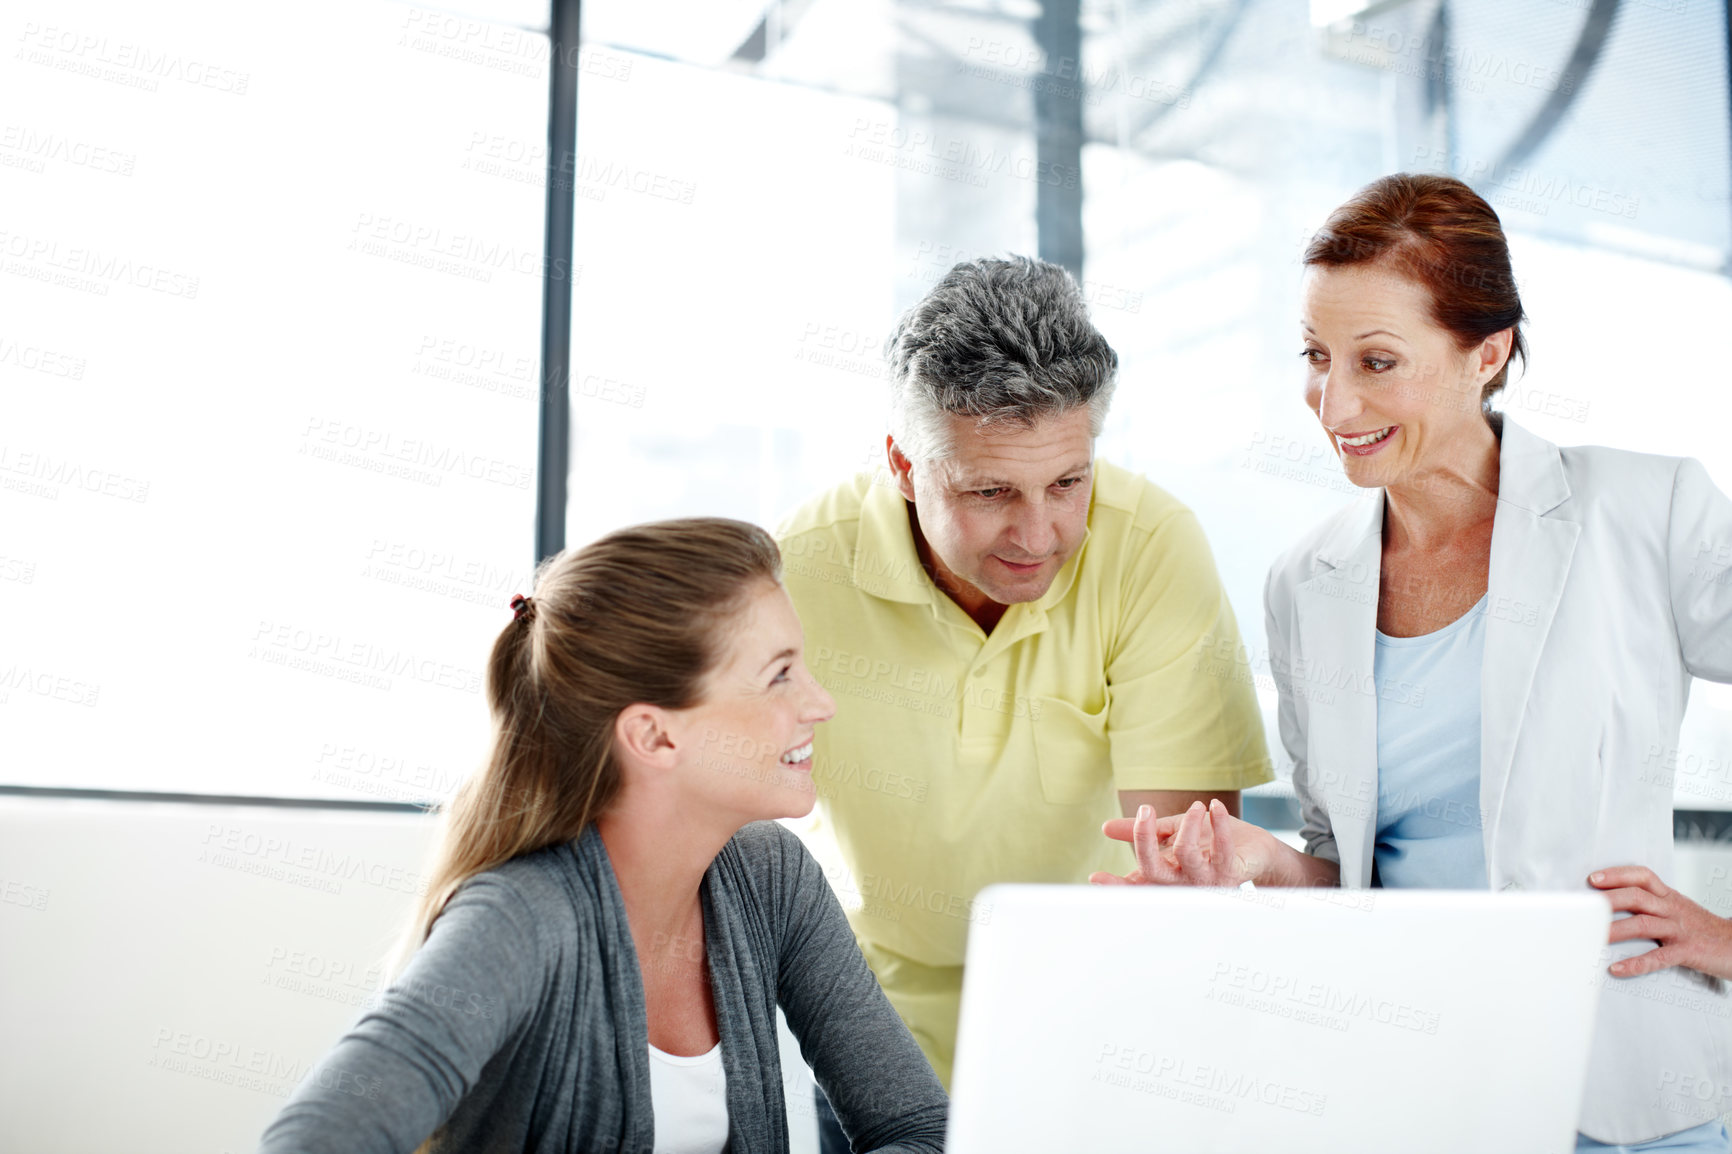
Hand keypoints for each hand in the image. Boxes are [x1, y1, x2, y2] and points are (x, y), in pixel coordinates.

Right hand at [1089, 800, 1268, 886]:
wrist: (1254, 849)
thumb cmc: (1209, 842)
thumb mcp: (1171, 831)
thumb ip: (1144, 831)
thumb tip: (1105, 828)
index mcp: (1166, 875)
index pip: (1137, 883)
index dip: (1115, 884)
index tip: (1095, 877)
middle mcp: (1183, 883)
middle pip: (1154, 870)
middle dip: (1143, 839)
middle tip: (1145, 810)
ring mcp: (1207, 881)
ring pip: (1186, 855)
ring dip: (1190, 825)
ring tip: (1197, 806)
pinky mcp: (1232, 872)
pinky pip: (1221, 848)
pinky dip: (1218, 823)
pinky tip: (1215, 807)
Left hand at [1589, 865, 1731, 980]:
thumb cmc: (1703, 929)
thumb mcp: (1677, 909)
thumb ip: (1651, 904)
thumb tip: (1612, 903)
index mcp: (1670, 897)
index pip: (1642, 876)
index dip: (1617, 874)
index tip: (1593, 879)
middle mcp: (1673, 909)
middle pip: (1636, 897)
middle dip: (1608, 900)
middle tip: (1584, 908)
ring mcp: (1680, 930)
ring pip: (1643, 924)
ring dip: (1615, 930)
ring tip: (1592, 936)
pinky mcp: (1688, 952)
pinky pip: (1659, 957)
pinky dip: (1636, 963)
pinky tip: (1617, 968)